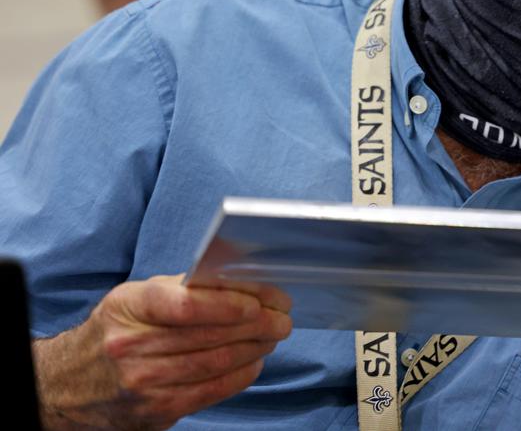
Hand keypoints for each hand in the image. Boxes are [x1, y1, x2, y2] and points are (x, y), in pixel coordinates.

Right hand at [34, 275, 291, 429]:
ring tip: (274, 335)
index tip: (262, 300)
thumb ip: (183, 288)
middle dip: (258, 324)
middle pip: (210, 335)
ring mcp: (142, 383)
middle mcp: (131, 347)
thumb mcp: (136, 298)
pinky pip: (211, 391)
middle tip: (283, 317)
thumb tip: (240, 279)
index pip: (185, 304)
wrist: (69, 384)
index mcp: (129, 307)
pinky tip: (254, 361)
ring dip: (255, 348)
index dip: (229, 303)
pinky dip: (241, 375)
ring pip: (216, 364)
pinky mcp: (155, 410)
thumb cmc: (116, 330)